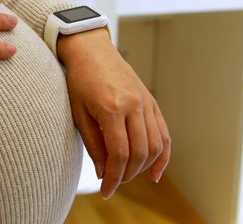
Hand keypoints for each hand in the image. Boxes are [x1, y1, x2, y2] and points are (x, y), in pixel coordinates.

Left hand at [58, 28, 170, 199]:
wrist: (92, 51)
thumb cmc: (79, 81)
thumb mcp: (78, 113)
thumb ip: (93, 144)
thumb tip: (103, 173)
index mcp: (111, 108)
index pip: (119, 153)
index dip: (113, 177)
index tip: (106, 191)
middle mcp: (133, 105)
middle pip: (139, 153)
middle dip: (126, 175)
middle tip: (113, 183)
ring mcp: (146, 102)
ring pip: (155, 145)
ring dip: (143, 167)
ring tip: (127, 176)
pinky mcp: (152, 102)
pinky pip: (163, 133)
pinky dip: (162, 155)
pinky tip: (154, 172)